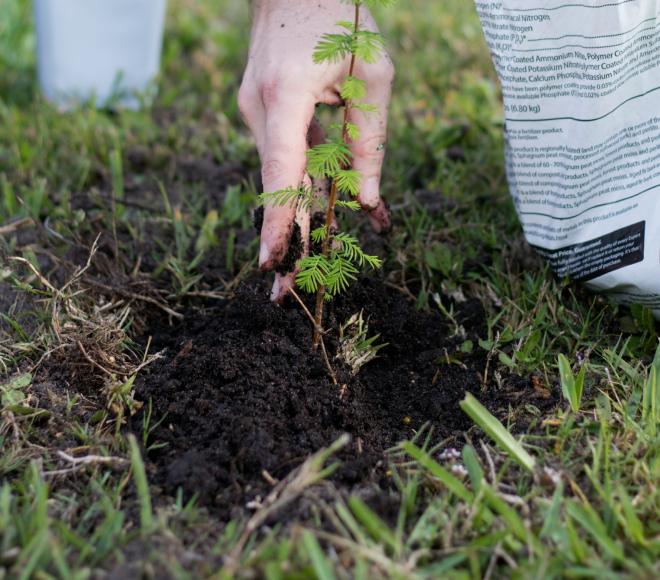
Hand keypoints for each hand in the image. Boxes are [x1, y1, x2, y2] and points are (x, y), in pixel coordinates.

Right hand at [238, 0, 393, 301]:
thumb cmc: (340, 17)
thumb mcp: (374, 73)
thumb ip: (371, 140)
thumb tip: (366, 202)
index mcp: (287, 92)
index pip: (281, 168)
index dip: (279, 219)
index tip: (273, 262)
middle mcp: (260, 108)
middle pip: (275, 188)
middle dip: (282, 242)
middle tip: (283, 295)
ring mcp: (255, 112)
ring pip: (280, 179)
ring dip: (297, 222)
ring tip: (304, 271)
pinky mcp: (261, 115)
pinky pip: (284, 160)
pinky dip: (301, 191)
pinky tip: (318, 219)